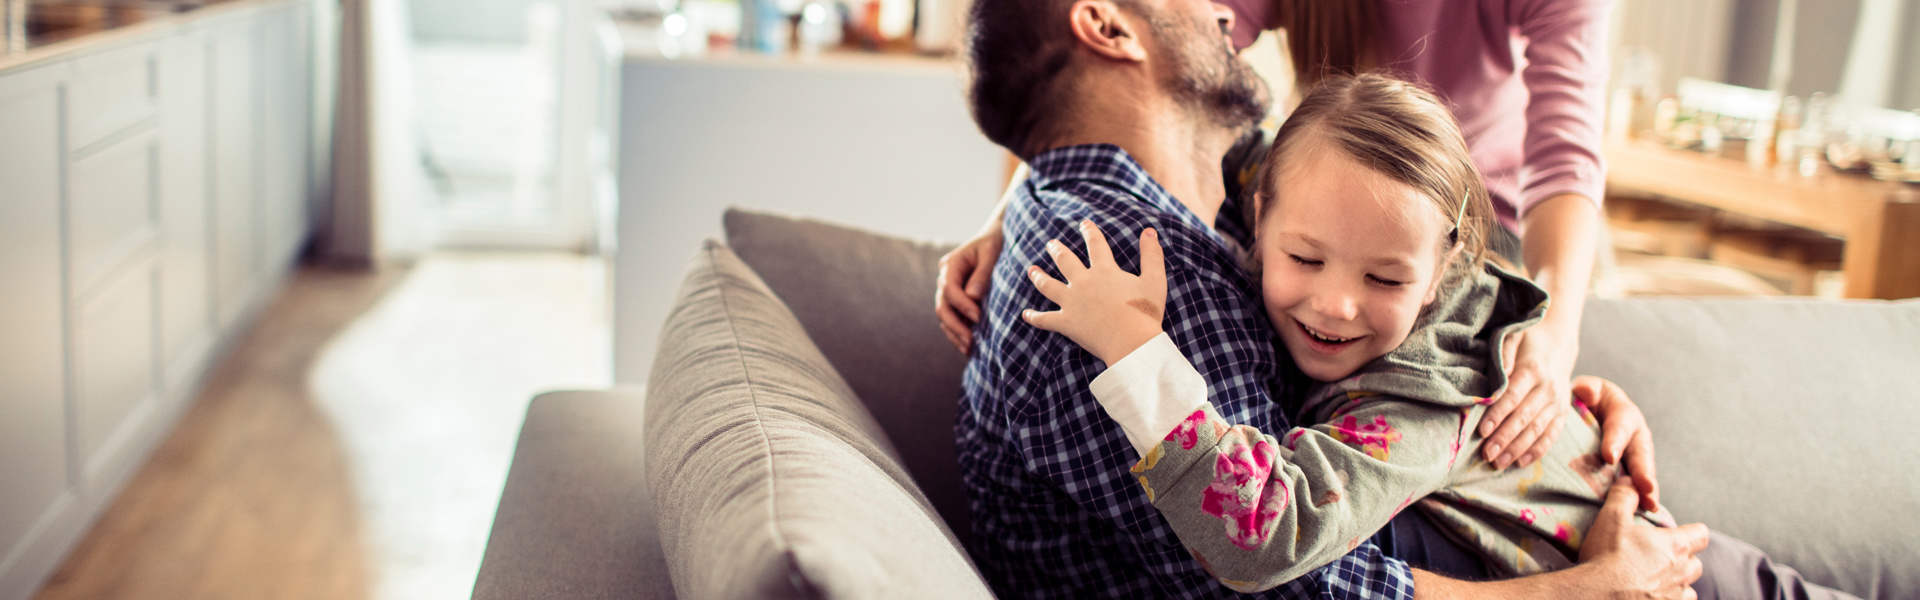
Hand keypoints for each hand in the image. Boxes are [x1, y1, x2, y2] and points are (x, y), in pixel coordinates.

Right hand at [937, 225, 1004, 355]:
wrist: (996, 236)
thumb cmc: (996, 242)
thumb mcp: (992, 253)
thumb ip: (982, 274)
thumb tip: (972, 296)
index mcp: (951, 264)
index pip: (949, 288)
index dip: (961, 304)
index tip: (978, 317)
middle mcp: (946, 277)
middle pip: (942, 305)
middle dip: (955, 325)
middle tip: (970, 341)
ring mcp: (949, 288)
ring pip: (944, 314)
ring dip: (954, 333)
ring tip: (969, 349)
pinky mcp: (957, 298)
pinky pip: (952, 317)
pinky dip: (958, 331)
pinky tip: (968, 346)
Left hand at [1021, 222, 1165, 365]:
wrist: (1132, 342)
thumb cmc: (1146, 313)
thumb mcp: (1155, 280)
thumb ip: (1152, 254)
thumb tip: (1150, 231)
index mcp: (1105, 271)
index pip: (1095, 245)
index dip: (1090, 232)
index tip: (1084, 224)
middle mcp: (1084, 283)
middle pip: (1065, 261)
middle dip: (1057, 250)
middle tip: (1051, 244)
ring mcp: (1072, 303)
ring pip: (1048, 285)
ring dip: (1038, 276)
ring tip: (1032, 270)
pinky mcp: (1066, 324)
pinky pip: (1045, 320)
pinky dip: (1034, 317)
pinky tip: (1025, 314)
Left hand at [1482, 317, 1579, 468]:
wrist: (1558, 342)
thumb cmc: (1527, 340)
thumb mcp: (1512, 337)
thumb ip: (1502, 354)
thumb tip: (1494, 380)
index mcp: (1533, 370)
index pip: (1512, 396)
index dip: (1497, 415)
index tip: (1482, 431)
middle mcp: (1548, 389)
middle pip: (1524, 417)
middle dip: (1504, 438)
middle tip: (1486, 454)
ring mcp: (1558, 403)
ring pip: (1537, 430)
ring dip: (1517, 449)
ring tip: (1498, 463)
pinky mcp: (1563, 413)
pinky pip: (1551, 435)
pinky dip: (1537, 450)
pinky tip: (1521, 462)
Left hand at [1574, 376, 1660, 512]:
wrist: (1585, 413)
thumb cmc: (1584, 400)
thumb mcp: (1585, 390)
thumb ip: (1586, 390)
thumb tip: (1585, 393)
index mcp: (1623, 414)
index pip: (1620, 427)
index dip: (1615, 441)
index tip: (1609, 457)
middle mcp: (1635, 436)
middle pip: (1640, 454)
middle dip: (1642, 471)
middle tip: (1645, 488)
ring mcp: (1635, 456)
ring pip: (1642, 473)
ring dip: (1646, 490)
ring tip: (1649, 506)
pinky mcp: (1629, 472)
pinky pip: (1636, 486)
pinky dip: (1638, 500)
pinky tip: (1639, 515)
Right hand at [1578, 476, 1709, 599]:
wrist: (1598, 596)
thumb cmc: (1607, 557)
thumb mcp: (1611, 519)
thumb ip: (1624, 496)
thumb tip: (1630, 480)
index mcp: (1675, 546)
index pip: (1701, 535)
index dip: (1691, 533)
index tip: (1677, 535)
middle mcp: (1682, 571)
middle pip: (1696, 564)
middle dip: (1683, 561)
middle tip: (1659, 559)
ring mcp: (1676, 595)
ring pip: (1688, 588)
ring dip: (1676, 584)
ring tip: (1654, 581)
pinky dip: (1668, 599)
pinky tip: (1650, 596)